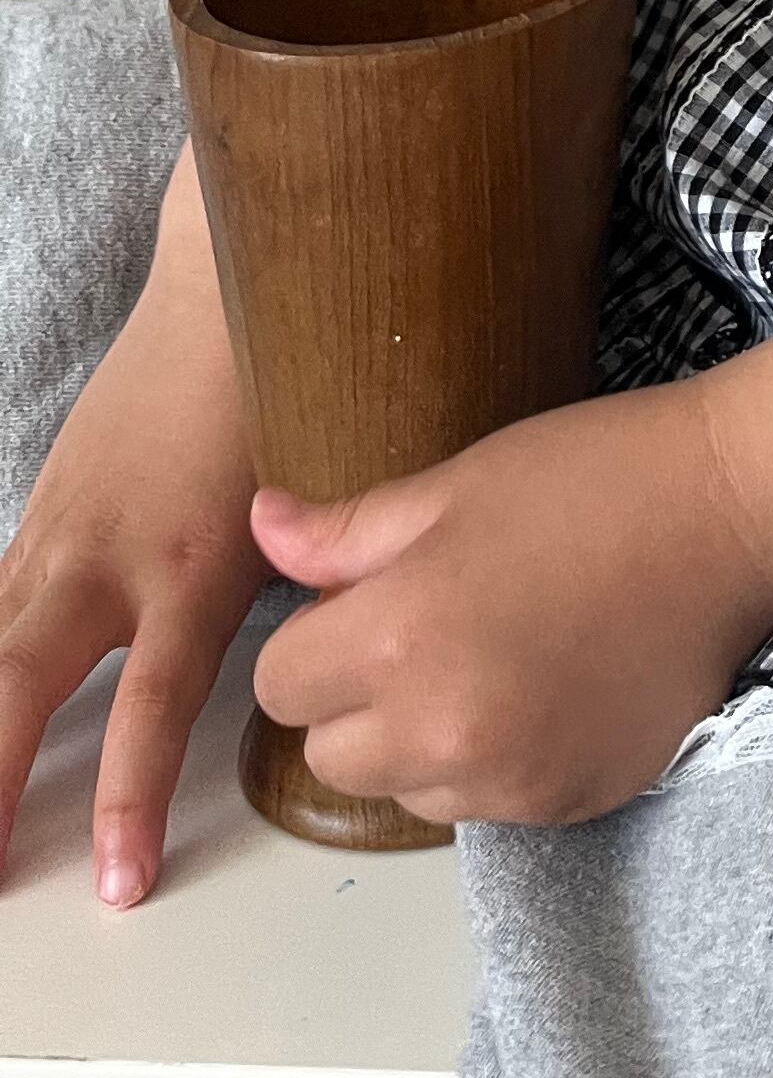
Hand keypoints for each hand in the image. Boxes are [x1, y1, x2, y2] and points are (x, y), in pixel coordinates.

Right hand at [0, 258, 269, 907]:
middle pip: (20, 688)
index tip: (118, 880)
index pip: (147, 708)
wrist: (220, 298)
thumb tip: (335, 668)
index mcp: (189, 563)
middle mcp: (105, 558)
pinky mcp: (37, 516)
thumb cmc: (279, 397)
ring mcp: (57, 535)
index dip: (129, 799)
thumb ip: (306, 592)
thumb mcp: (306, 503)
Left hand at [247, 376, 772, 827]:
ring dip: (423, 738)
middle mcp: (441, 729)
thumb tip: (261, 528)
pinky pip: (484, 805)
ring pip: (405, 788)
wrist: (737, 515)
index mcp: (399, 636)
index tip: (371, 597)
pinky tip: (548, 687)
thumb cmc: (595, 477)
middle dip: (358, 697)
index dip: (317, 635)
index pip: (280, 683)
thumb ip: (348, 531)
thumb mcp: (460, 482)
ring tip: (496, 655)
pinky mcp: (564, 803)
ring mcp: (507, 778)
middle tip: (433, 625)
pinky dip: (495, 760)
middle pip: (331, 753)